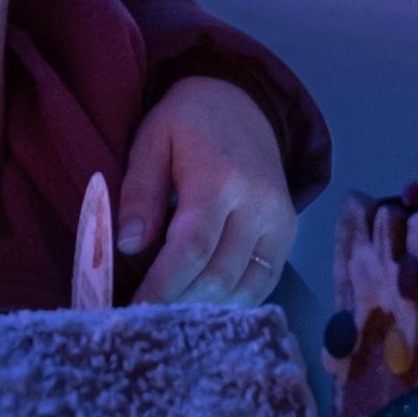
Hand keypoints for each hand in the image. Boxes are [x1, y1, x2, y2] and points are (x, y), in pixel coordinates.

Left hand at [114, 75, 296, 305]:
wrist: (243, 102)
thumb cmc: (188, 121)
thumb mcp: (151, 141)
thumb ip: (140, 192)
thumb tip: (129, 245)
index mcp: (220, 178)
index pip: (192, 248)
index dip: (163, 285)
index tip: (135, 308)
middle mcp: (258, 204)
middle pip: (219, 275)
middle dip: (179, 301)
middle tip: (146, 314)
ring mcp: (280, 221)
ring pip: (244, 287)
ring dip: (205, 306)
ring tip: (170, 309)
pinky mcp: (288, 232)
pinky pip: (264, 281)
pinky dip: (233, 299)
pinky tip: (204, 301)